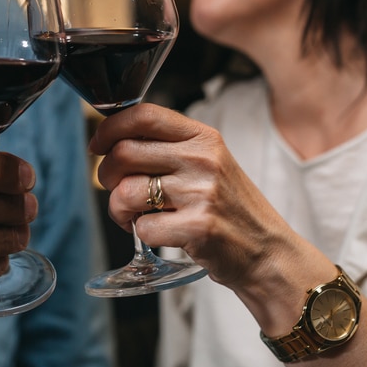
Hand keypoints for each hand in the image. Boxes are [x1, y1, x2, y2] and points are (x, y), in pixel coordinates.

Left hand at [89, 103, 293, 291]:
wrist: (268, 251)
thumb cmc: (230, 208)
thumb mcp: (209, 164)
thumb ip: (169, 148)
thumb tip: (113, 140)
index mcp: (203, 137)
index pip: (143, 114)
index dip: (109, 128)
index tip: (98, 145)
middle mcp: (203, 159)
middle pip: (123, 153)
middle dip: (106, 175)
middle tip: (117, 190)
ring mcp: (202, 193)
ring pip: (125, 192)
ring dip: (118, 210)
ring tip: (135, 217)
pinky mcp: (198, 227)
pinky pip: (142, 228)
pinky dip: (141, 234)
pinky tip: (158, 234)